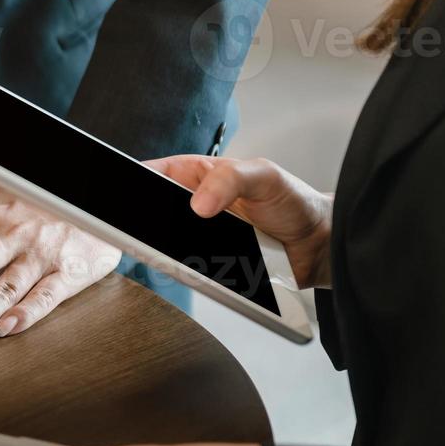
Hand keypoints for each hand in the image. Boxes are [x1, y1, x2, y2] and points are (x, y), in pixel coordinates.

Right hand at [149, 155, 333, 288]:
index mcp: (200, 175)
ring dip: (164, 250)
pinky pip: (187, 271)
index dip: (135, 181)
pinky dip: (186, 272)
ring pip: (165, 246)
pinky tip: (193, 268)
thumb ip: (231, 180)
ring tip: (171, 249)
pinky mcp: (208, 265)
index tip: (125, 192)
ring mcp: (199, 237)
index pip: (156, 173)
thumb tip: (199, 203)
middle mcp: (194, 206)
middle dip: (145, 222)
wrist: (319, 245)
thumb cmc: (295, 202)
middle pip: (154, 214)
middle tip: (146, 228)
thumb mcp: (265, 176)